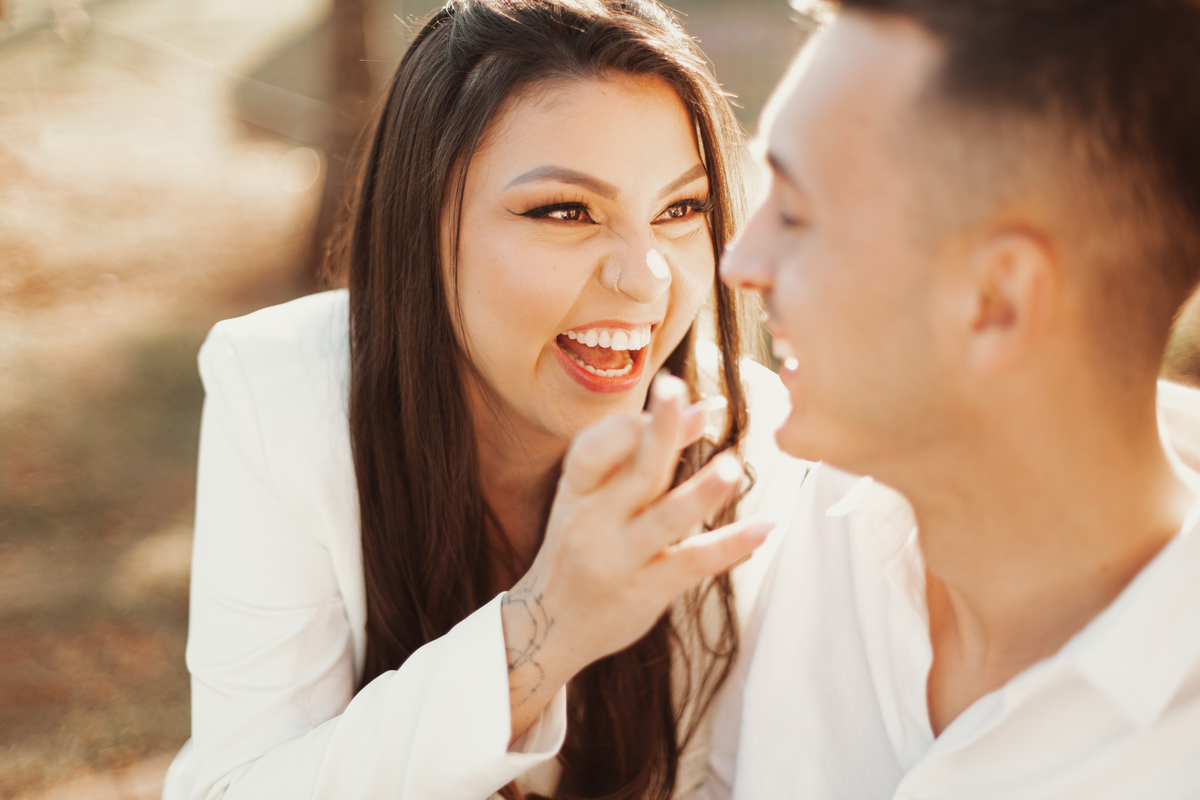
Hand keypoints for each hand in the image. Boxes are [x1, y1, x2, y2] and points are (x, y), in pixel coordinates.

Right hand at [501, 372, 772, 739]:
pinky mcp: (646, 591)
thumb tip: (702, 405)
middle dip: (660, 431)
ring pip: (664, 519)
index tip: (668, 389)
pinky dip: (729, 545)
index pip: (591, 449)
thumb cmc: (582, 546)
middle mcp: (593, 522)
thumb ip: (645, 453)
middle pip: (636, 472)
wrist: (551, 627)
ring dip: (699, 494)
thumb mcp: (597, 497)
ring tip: (731, 469)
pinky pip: (692, 563)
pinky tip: (762, 528)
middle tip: (681, 393)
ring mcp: (619, 559)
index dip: (627, 422)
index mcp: (577, 491)